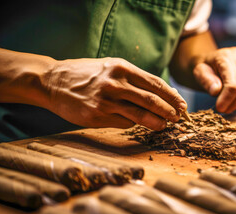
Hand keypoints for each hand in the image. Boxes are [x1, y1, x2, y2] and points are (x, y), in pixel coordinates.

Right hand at [45, 58, 186, 130]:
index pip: (155, 84)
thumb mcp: (111, 66)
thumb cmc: (87, 74)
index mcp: (122, 68)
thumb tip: (160, 94)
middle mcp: (115, 84)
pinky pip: (124, 123)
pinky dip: (134, 124)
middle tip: (178, 117)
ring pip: (140, 116)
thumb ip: (134, 78)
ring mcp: (106, 102)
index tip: (182, 104)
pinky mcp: (97, 117)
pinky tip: (137, 123)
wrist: (53, 82)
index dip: (172, 96)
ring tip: (166, 125)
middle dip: (169, 111)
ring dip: (157, 122)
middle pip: (152, 101)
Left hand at [192, 47, 235, 113]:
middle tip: (221, 109)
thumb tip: (216, 90)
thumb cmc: (203, 69)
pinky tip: (233, 98)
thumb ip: (205, 80)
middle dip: (232, 104)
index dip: (227, 99)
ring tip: (226, 104)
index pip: (232, 84)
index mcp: (227, 57)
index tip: (219, 108)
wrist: (210, 63)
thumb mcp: (198, 73)